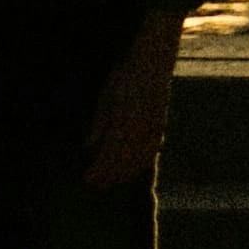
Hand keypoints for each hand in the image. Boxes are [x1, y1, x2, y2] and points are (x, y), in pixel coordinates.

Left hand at [80, 13, 183, 189]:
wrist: (153, 63)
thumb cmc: (125, 77)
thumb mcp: (107, 96)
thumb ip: (99, 123)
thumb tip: (88, 147)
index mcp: (125, 118)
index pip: (110, 152)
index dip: (99, 168)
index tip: (88, 179)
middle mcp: (141, 127)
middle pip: (123, 160)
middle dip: (109, 175)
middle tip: (95, 185)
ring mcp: (153, 129)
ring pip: (138, 160)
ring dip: (123, 173)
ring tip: (109, 181)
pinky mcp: (160, 128)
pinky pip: (150, 153)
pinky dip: (139, 165)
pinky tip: (131, 171)